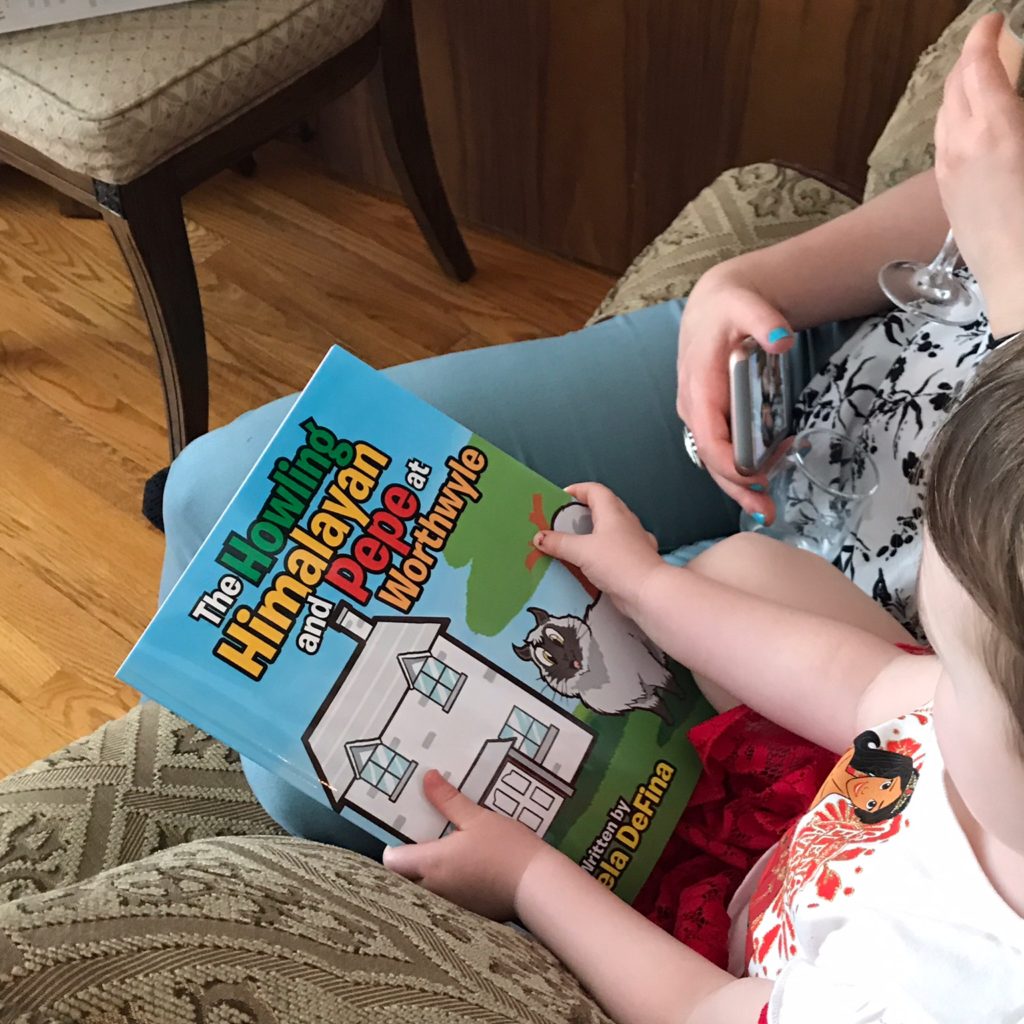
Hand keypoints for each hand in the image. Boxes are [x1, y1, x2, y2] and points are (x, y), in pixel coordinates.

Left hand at [383, 769, 548, 920]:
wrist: (537, 885)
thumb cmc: (506, 848)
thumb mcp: (477, 817)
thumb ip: (448, 800)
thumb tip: (427, 777)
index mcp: (431, 863)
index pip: (392, 862)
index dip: (393, 850)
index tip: (403, 838)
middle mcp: (434, 889)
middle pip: (403, 882)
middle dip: (406, 868)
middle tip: (420, 848)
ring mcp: (450, 906)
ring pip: (424, 895)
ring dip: (425, 882)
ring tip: (441, 862)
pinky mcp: (467, 915)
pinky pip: (445, 905)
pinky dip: (447, 893)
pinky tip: (464, 878)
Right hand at [533, 482, 663, 617]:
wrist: (648, 591)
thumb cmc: (616, 563)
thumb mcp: (581, 551)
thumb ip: (559, 543)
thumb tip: (538, 537)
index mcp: (613, 512)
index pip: (595, 490)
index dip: (577, 490)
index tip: (560, 498)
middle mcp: (626, 521)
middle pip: (604, 506)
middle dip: (584, 510)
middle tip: (564, 520)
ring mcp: (635, 539)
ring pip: (612, 527)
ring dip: (595, 530)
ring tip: (576, 540)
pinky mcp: (637, 558)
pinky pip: (618, 546)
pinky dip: (605, 548)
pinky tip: (596, 560)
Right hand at [677, 264, 793, 519]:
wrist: (714, 305)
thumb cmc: (729, 307)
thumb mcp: (747, 306)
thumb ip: (764, 321)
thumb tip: (782, 338)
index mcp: (699, 389)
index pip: (710, 438)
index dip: (729, 464)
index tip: (756, 478)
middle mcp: (694, 409)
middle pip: (711, 460)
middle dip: (737, 488)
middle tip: (767, 510)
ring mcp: (700, 416)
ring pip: (715, 460)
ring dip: (739, 485)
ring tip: (767, 505)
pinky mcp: (710, 418)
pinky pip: (722, 450)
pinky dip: (740, 469)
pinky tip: (763, 477)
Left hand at [935, 12, 1023, 335]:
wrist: (1021, 279)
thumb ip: (1020, 115)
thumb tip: (1015, 104)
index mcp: (996, 128)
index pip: (979, 66)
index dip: (984, 36)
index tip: (995, 19)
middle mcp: (961, 145)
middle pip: (956, 86)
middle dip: (972, 59)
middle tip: (994, 46)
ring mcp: (949, 171)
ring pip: (945, 115)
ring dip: (961, 89)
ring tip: (984, 80)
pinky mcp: (948, 194)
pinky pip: (945, 142)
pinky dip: (957, 119)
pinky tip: (974, 124)